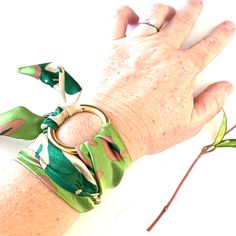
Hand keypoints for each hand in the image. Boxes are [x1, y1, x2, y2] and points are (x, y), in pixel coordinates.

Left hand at [58, 0, 234, 160]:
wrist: (111, 130)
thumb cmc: (146, 130)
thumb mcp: (188, 125)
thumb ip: (210, 104)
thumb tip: (224, 88)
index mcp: (181, 70)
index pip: (208, 47)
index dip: (220, 36)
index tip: (225, 28)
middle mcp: (160, 52)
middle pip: (183, 22)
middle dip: (193, 11)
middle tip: (196, 6)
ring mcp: (136, 48)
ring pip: (155, 15)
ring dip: (165, 10)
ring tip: (168, 12)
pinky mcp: (113, 48)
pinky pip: (119, 20)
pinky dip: (126, 13)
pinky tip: (132, 16)